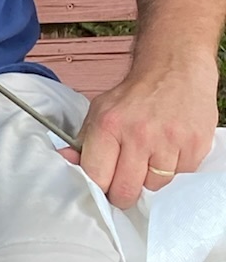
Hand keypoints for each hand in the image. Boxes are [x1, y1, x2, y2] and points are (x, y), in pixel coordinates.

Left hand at [60, 57, 219, 209]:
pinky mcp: (195, 145)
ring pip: (154, 187)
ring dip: (150, 180)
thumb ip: (83, 142)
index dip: (99, 188)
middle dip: (123, 193)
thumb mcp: (100, 112)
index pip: (97, 178)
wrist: (174, 67)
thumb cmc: (134, 95)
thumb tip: (66, 161)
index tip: (103, 188)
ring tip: (150, 157)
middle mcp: (139, 134)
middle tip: (125, 182)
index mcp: (108, 126)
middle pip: (125, 191)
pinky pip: (180, 177)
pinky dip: (173, 170)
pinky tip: (169, 150)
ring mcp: (170, 141)